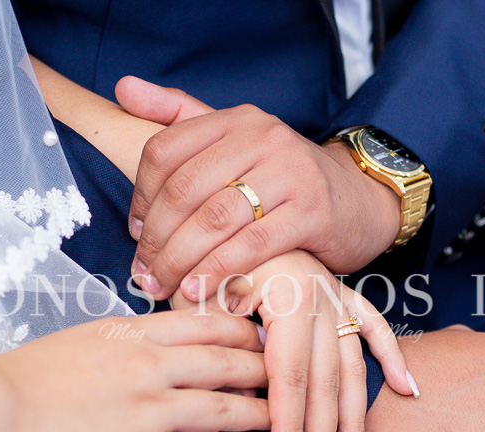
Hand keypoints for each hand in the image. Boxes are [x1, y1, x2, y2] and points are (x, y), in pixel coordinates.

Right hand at [0, 310, 271, 431]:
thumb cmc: (27, 376)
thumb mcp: (84, 338)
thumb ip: (127, 338)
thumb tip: (157, 342)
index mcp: (134, 334)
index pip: (205, 325)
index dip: (241, 330)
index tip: (261, 335)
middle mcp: (151, 367)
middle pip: (226, 363)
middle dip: (263, 368)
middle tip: (286, 373)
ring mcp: (151, 411)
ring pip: (226, 409)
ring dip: (261, 414)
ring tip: (283, 418)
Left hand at [115, 76, 401, 301]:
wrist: (361, 202)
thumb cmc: (289, 181)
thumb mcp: (240, 141)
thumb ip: (182, 116)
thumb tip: (123, 88)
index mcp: (238, 120)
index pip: (165, 150)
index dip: (141, 196)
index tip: (137, 232)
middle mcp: (263, 138)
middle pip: (185, 189)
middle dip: (156, 238)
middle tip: (143, 273)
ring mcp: (290, 173)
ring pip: (214, 220)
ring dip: (179, 261)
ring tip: (162, 286)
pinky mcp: (311, 212)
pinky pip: (251, 246)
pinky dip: (218, 271)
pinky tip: (199, 290)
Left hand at [172, 250, 413, 431]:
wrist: (235, 206)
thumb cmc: (209, 256)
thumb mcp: (200, 296)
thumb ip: (220, 348)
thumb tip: (244, 400)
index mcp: (286, 298)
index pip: (289, 376)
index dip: (289, 426)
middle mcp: (320, 299)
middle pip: (326, 382)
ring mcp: (336, 297)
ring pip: (353, 367)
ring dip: (356, 420)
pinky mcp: (344, 295)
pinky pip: (375, 327)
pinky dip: (393, 357)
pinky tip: (408, 390)